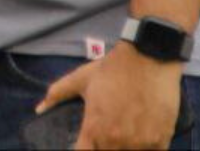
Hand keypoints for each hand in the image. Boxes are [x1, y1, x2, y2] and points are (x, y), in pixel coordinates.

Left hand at [38, 44, 180, 149]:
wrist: (148, 58)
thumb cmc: (112, 69)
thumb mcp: (80, 79)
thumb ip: (57, 94)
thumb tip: (38, 109)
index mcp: (93, 130)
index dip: (82, 149)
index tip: (85, 143)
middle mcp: (115, 141)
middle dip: (103, 148)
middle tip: (107, 135)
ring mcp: (140, 143)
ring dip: (125, 148)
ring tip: (124, 135)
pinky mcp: (161, 141)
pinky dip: (146, 148)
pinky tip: (142, 137)